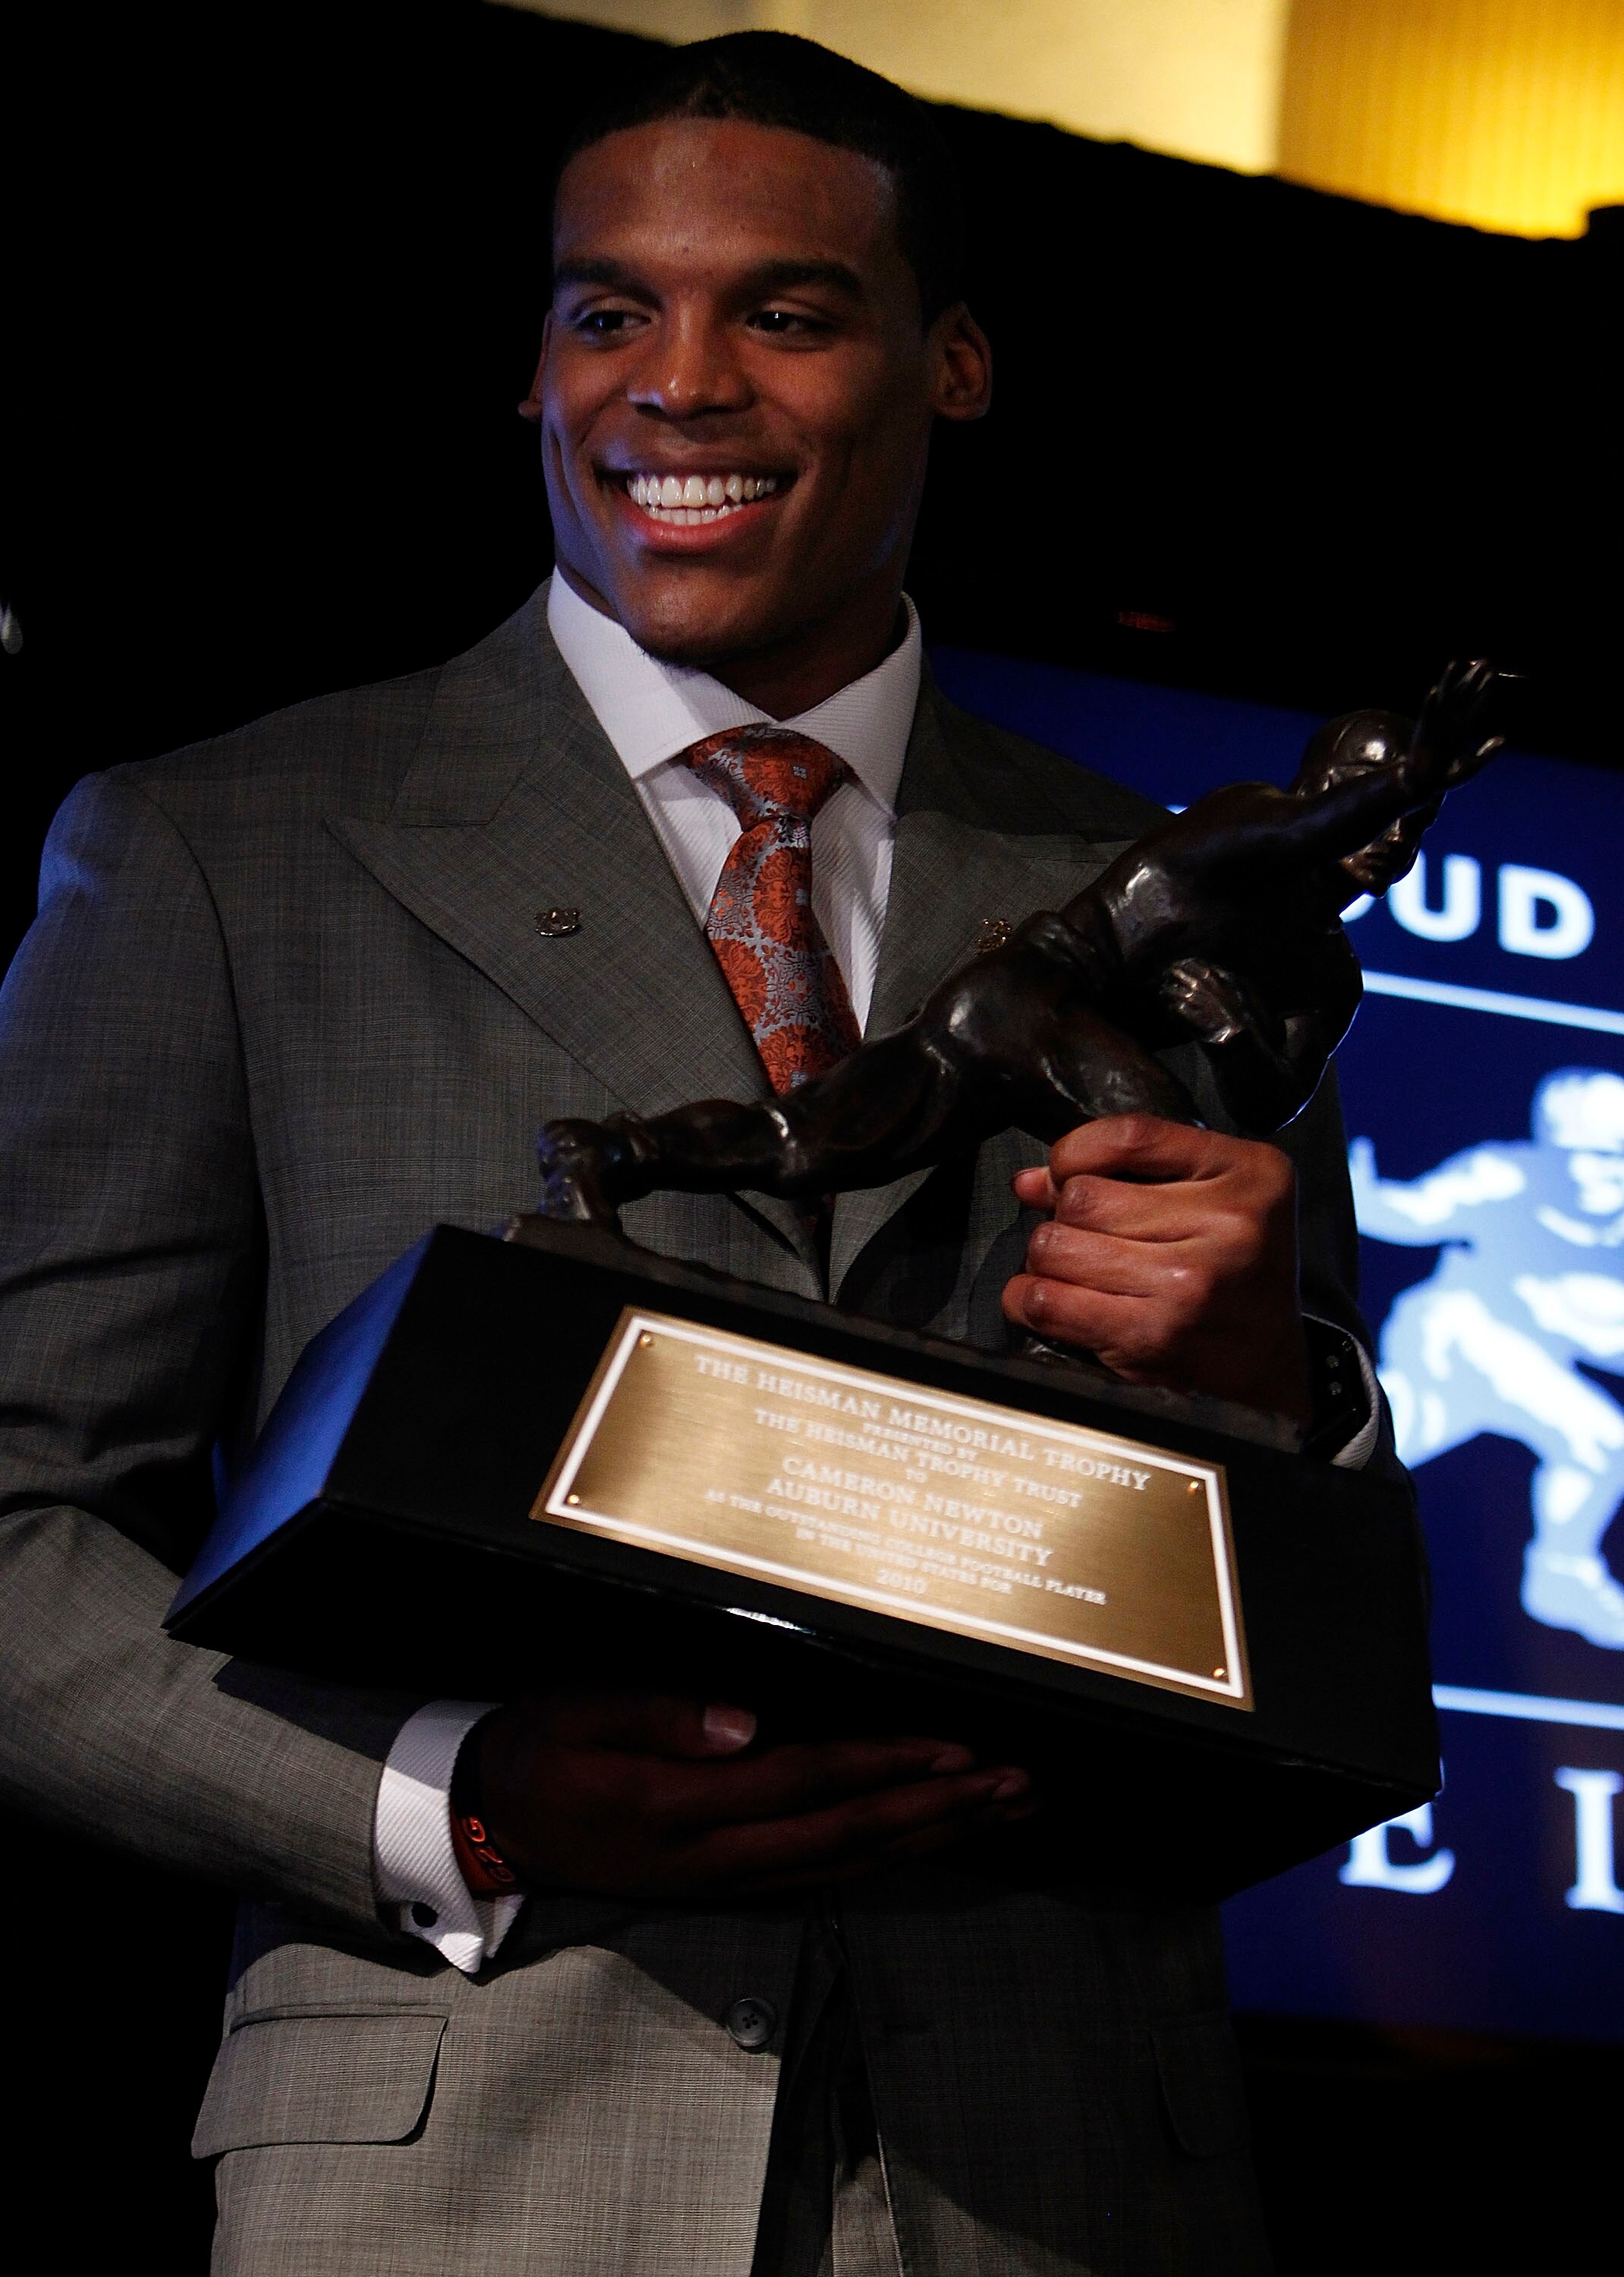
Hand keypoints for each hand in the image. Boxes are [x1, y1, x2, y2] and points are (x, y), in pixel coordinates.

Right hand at [473, 1691, 1032, 1900]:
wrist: (494, 1820)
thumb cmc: (542, 1749)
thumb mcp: (580, 1712)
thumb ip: (660, 1715)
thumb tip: (746, 1724)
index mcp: (681, 1806)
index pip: (807, 1782)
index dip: (886, 1767)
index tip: (957, 1749)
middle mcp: (716, 1855)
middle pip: (850, 1836)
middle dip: (942, 1810)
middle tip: (1019, 1785)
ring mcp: (726, 1877)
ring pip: (852, 1861)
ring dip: (934, 1836)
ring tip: (1003, 1808)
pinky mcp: (730, 1881)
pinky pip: (829, 1871)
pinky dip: (893, 1853)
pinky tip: (933, 1835)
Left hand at [1004, 1114, 1311, 1422]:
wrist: (1269, 1357)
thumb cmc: (1236, 1268)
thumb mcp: (1216, 1193)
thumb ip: (1130, 1169)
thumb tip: (1031, 1181)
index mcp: (1248, 1173)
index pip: (1129, 1137)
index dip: (1076, 1151)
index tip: (1068, 1170)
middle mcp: (1226, 1225)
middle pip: (1082, 1197)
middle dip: (1065, 1214)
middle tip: (1086, 1234)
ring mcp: (1188, 1283)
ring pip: (1055, 1246)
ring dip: (1048, 1257)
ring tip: (1076, 1267)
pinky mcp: (1151, 1334)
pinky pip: (1047, 1301)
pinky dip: (1030, 1298)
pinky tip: (1053, 1298)